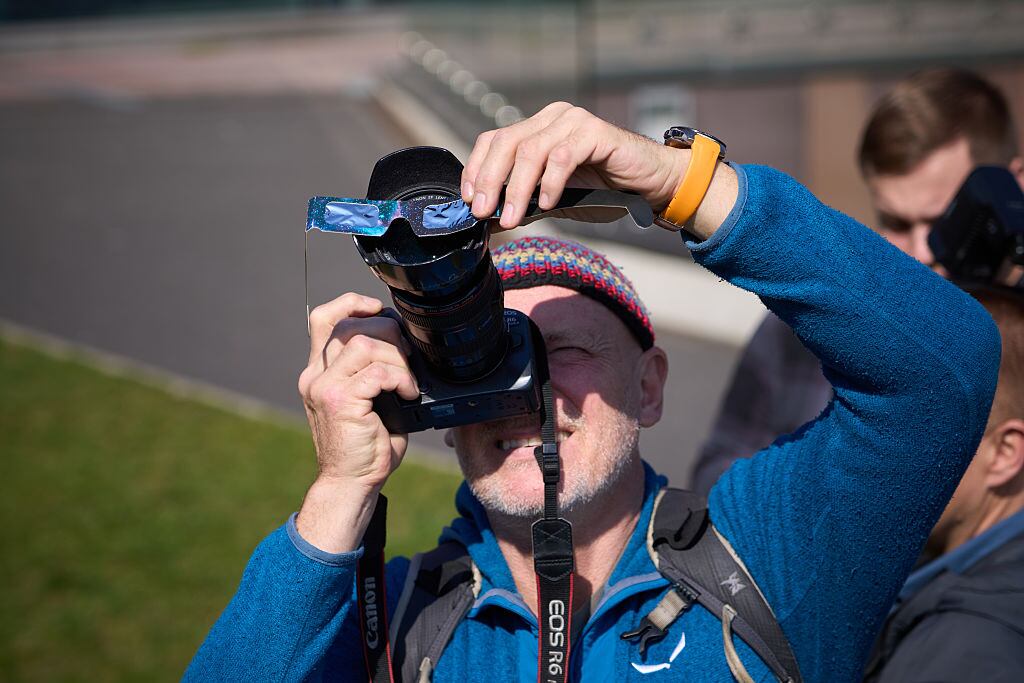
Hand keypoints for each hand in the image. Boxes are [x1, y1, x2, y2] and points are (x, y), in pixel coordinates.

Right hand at [294, 293, 419, 551]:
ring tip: (408, 382)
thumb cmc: (366, 444)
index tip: (380, 311)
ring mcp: (324, 386)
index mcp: (318, 371)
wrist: (352, 483)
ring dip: (398, 359)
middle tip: (407, 358)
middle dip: (390, 333)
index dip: (352, 303)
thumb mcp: (368, 399)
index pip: (323, 318)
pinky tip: (407, 395)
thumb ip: (370, 369)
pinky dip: (400, 378)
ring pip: (366, 344)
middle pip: (351, 325)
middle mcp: (315, 375)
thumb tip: (401, 339)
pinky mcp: (340, 400)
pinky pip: (377, 371)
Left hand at [461, 102, 737, 239]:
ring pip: (531, 150)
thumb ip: (523, 204)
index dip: (476, 169)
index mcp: (538, 128)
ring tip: (511, 218)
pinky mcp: (596, 132)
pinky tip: (548, 204)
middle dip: (488, 180)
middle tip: (482, 211)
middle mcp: (553, 118)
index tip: (467, 201)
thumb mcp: (553, 200)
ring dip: (516, 188)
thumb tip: (486, 222)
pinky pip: (563, 157)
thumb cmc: (602, 191)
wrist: (650, 186)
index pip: (494, 140)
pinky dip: (550, 183)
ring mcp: (574, 121)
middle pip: (506, 142)